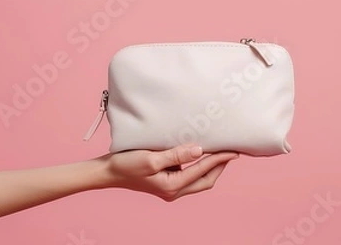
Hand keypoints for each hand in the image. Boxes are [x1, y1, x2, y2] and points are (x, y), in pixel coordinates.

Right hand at [102, 144, 238, 201]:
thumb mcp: (152, 159)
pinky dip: (198, 165)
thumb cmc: (126, 165)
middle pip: (206, 180)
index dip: (220, 159)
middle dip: (220, 166)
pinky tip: (199, 152)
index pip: (203, 171)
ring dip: (210, 166)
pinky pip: (189, 175)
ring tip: (220, 150)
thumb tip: (199, 150)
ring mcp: (170, 187)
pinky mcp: (166, 181)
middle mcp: (174, 190)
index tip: (233, 150)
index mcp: (173, 186)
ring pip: (199, 179)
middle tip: (232, 151)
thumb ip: (176, 155)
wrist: (107, 172)